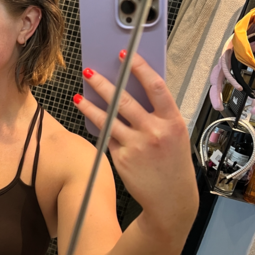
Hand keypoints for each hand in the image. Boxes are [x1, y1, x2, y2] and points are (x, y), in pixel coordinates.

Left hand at [74, 52, 198, 241]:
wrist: (171, 199)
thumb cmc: (173, 164)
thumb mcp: (175, 135)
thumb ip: (159, 115)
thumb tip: (135, 90)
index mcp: (173, 122)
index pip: (156, 87)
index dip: (140, 68)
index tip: (127, 56)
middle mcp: (155, 132)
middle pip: (125, 101)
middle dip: (104, 84)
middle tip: (90, 72)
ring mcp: (136, 146)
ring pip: (108, 119)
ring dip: (90, 106)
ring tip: (78, 96)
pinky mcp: (121, 158)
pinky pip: (106, 137)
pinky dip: (98, 126)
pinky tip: (89, 118)